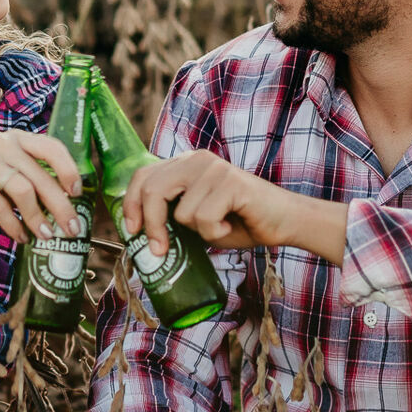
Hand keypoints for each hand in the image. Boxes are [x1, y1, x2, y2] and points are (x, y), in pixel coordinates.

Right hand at [0, 129, 81, 242]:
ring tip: (45, 237)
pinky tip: (20, 237)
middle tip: (72, 230)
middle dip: (60, 205)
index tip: (78, 192)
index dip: (69, 168)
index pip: (52, 146)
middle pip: (40, 175)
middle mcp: (3, 143)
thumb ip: (32, 180)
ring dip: (37, 217)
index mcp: (18, 139)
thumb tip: (67, 209)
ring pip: (21, 189)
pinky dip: (13, 224)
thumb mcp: (7, 174)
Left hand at [122, 150, 308, 256]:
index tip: (131, 231)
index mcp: (184, 164)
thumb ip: (170, 217)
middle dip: (152, 225)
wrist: (281, 222)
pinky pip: (204, 218)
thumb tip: (138, 236)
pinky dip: (215, 232)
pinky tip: (230, 225)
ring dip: (198, 231)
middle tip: (159, 250)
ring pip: (182, 212)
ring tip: (219, 226)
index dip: (130, 204)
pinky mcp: (230, 181)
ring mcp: (213, 168)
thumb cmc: (237, 222)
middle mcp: (196, 160)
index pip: (143, 176)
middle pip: (153, 190)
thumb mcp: (195, 219)